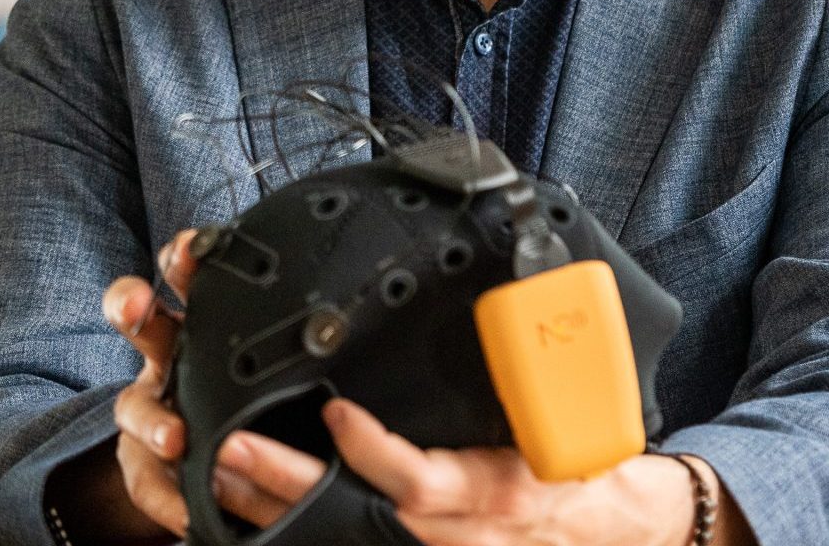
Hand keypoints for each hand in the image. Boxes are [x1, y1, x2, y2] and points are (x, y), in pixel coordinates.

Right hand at [62, 229, 301, 539]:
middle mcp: (173, 359)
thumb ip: (315, 341)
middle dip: (130, 306)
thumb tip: (376, 311)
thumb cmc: (276, 401)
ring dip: (151, 419)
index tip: (193, 248)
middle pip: (140, 322)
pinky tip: (183, 510)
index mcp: (209, 326)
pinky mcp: (146, 463)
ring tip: (177, 438)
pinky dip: (162, 495)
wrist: (241, 465)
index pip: (189, 279)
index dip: (184, 259)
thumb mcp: (296, 366)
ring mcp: (154, 409)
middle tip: (138, 308)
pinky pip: (143, 478)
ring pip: (132, 405)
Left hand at [215, 398, 748, 545]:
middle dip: (287, 485)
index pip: (419, 480)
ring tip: (218, 470)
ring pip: (339, 539)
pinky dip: (296, 531)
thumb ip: (534, 380)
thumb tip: (517, 306)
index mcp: (489, 491)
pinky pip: (346, 545)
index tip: (334, 411)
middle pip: (355, 516)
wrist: (610, 531)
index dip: (372, 451)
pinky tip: (249, 506)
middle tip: (234, 446)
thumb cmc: (583, 470)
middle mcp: (451, 533)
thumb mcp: (567, 425)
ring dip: (273, 509)